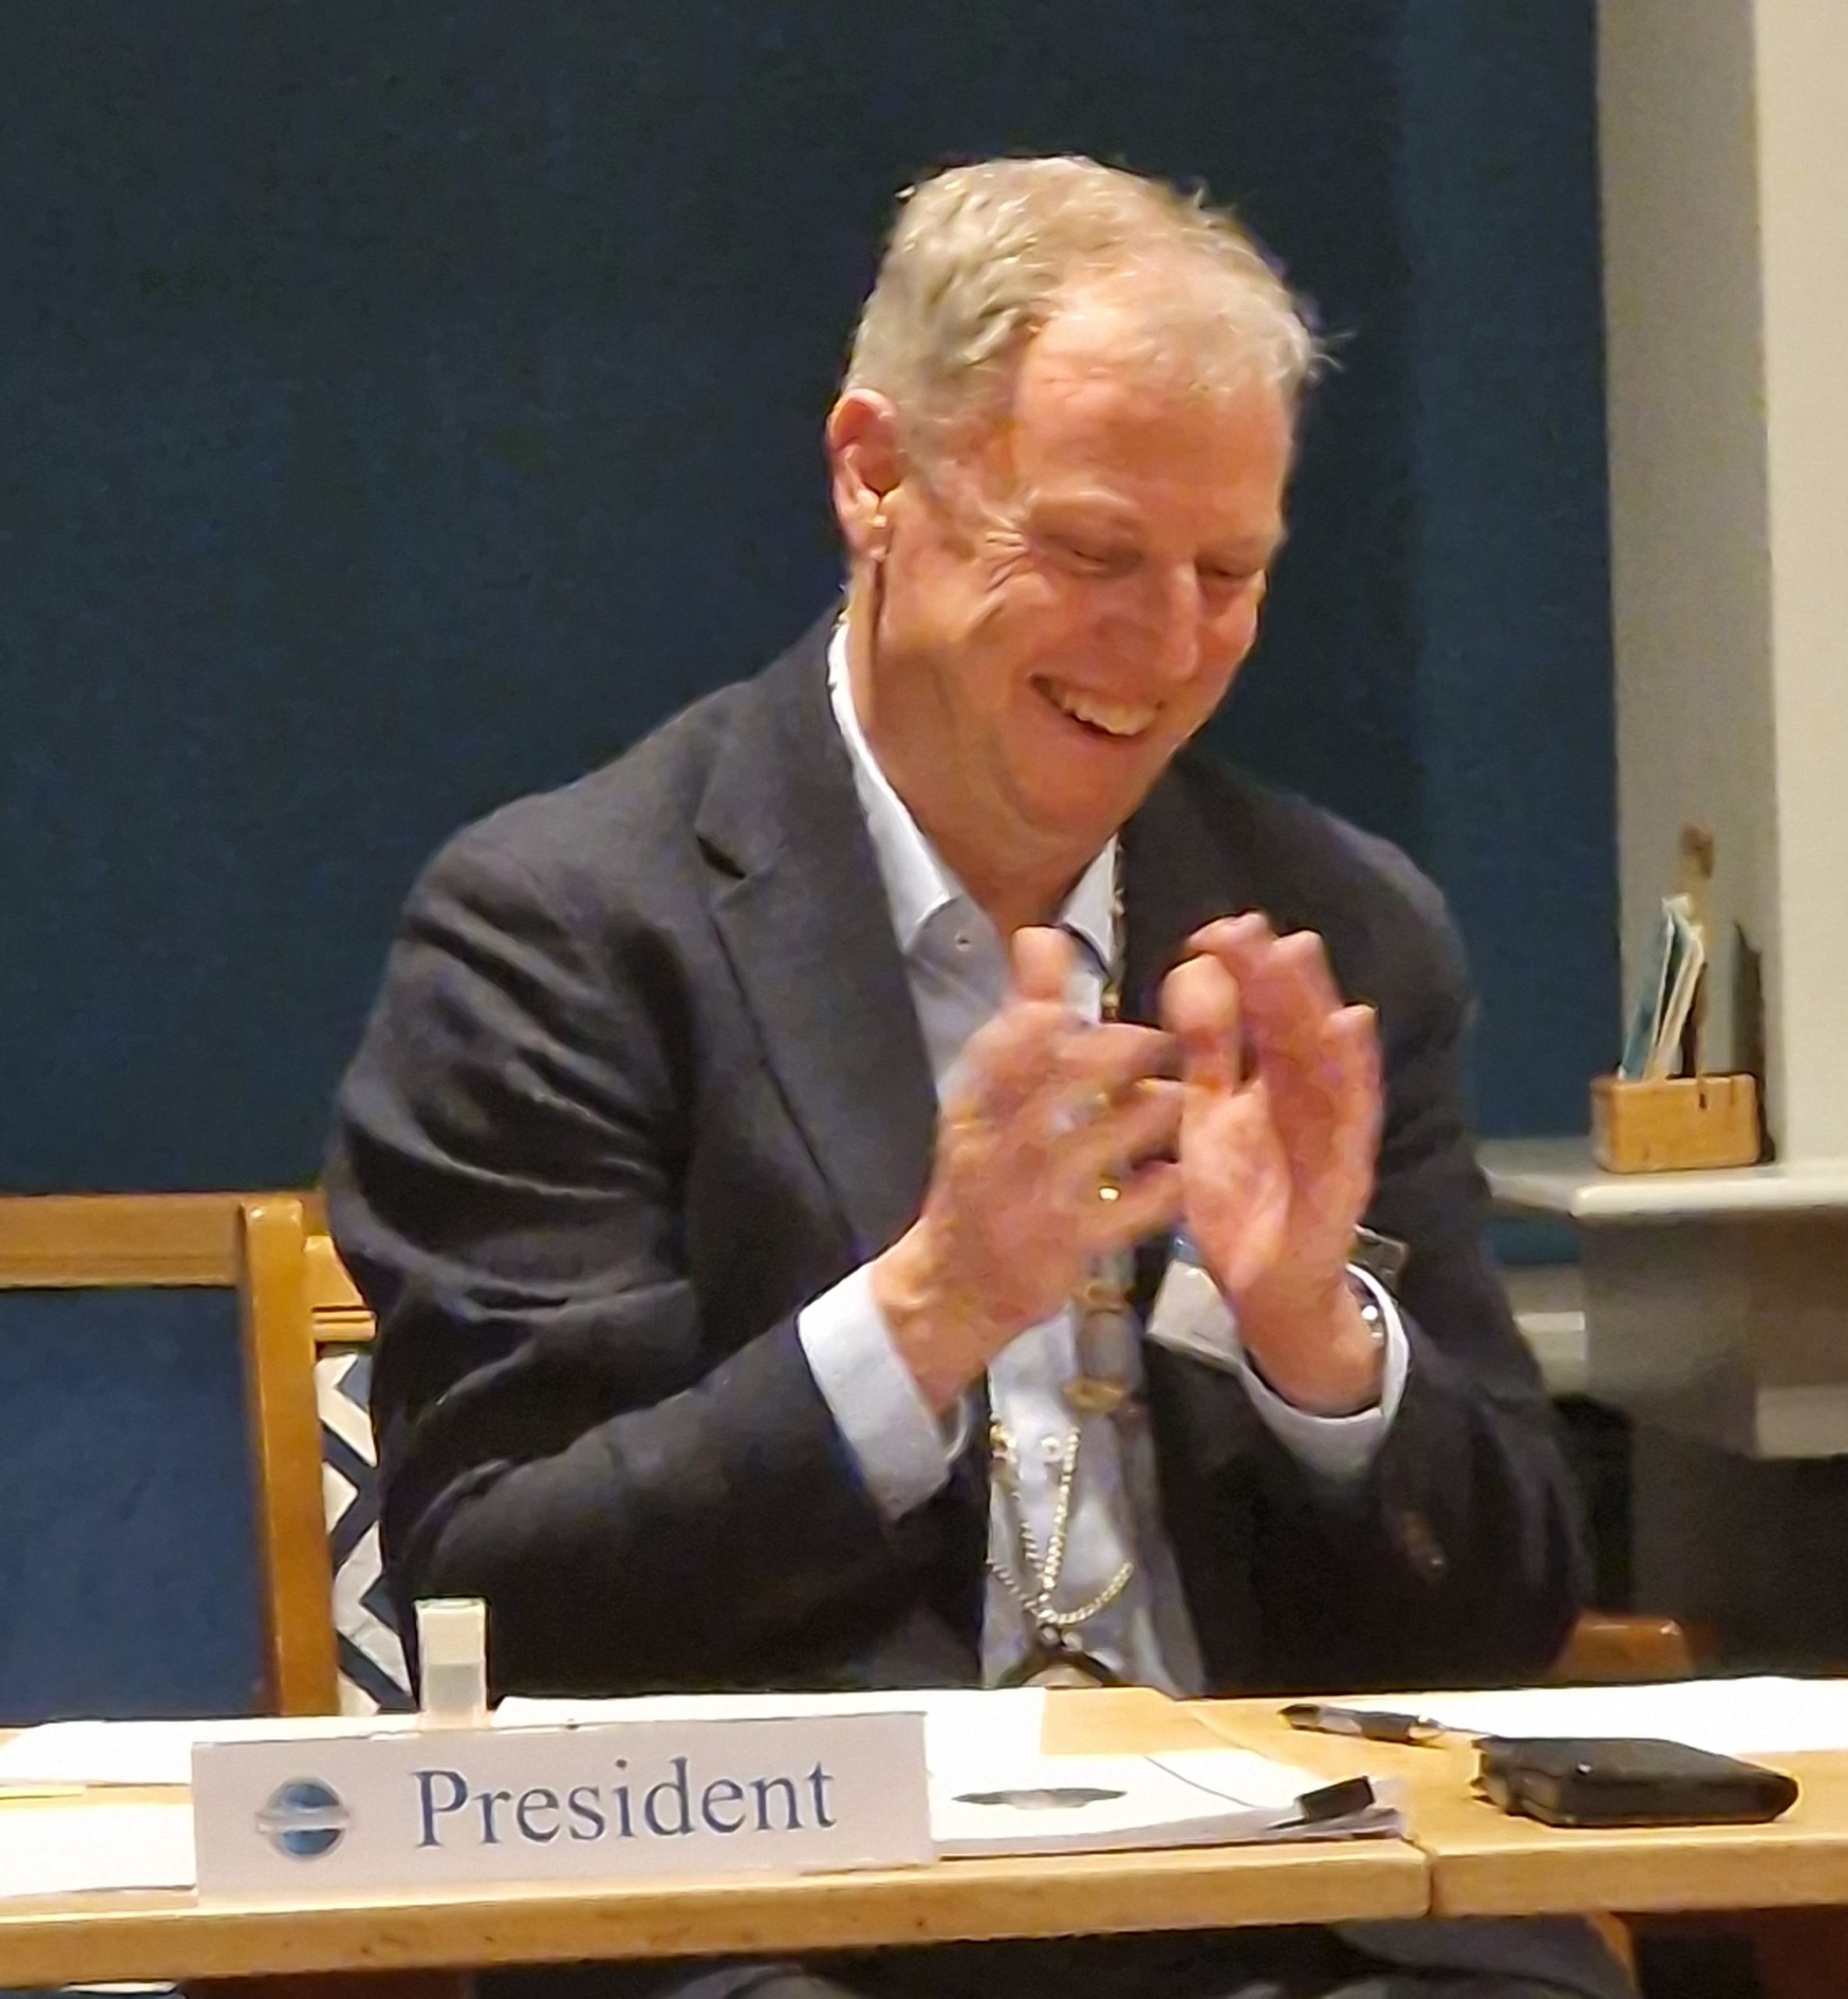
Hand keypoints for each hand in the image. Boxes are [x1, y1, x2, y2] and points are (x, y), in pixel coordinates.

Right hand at [872, 927, 1183, 1411]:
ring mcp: (1033, 1197)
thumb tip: (1041, 934)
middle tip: (1171, 1042)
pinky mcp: (1069, 1246)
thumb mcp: (984, 1098)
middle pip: (1068, 1076)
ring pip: (1109, 1133)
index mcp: (973, 1102)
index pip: (1013, 1039)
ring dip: (1157, 1109)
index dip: (1061, 1014)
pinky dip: (1164, 1183)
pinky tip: (1180, 1171)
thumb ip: (1022, 1016)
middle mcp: (997, 1143)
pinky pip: (1133, 1204)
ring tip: (1180, 1101)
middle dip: (1127, 1051)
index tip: (1096, 1009)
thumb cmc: (980, 1177)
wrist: (954, 1289)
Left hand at [1161, 914, 1383, 1413]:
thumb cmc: (1243, 1198)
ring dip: (1315, 1005)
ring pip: (1326, 1059)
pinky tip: (1352, 1029)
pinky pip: (1351, 1117)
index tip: (1218, 930)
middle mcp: (1305, 1099)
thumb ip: (1207, 1052)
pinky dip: (1354, 1073)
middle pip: (1297, 1026)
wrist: (1261, 1288)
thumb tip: (1194, 974)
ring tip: (1301, 955)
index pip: (1262, 1016)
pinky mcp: (1343, 1173)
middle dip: (1279, 974)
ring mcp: (1331, 1133)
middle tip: (1256, 925)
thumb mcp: (1209, 1115)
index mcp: (1271, 1083)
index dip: (1246, 972)